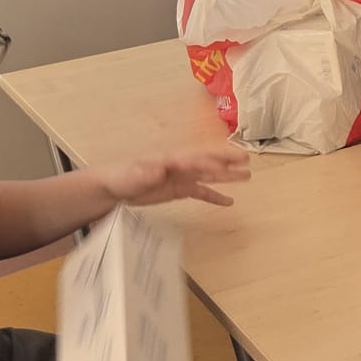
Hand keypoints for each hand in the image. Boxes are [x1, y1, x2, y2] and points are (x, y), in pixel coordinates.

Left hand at [103, 150, 249, 206]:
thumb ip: (147, 173)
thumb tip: (160, 170)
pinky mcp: (179, 190)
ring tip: (247, 176)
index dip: (212, 159)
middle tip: (247, 160)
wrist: (113, 187)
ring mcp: (182, 178)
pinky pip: (201, 192)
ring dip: (227, 176)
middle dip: (227, 161)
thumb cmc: (121, 177)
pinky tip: (229, 202)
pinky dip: (215, 196)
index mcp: (171, 159)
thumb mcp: (132, 176)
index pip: (196, 159)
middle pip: (208, 162)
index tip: (230, 160)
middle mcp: (180, 166)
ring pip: (209, 175)